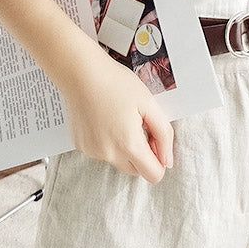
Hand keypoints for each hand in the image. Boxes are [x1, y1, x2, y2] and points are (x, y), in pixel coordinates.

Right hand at [63, 49, 173, 183]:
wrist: (81, 72)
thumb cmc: (116, 83)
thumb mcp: (149, 103)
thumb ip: (164, 134)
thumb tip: (167, 160)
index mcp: (128, 144)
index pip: (153, 175)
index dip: (160, 160)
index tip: (155, 140)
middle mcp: (109, 154)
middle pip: (136, 171)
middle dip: (142, 155)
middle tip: (140, 126)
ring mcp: (92, 152)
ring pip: (118, 161)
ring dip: (124, 149)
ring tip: (120, 118)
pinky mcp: (81, 146)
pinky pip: (102, 153)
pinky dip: (107, 142)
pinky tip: (105, 119)